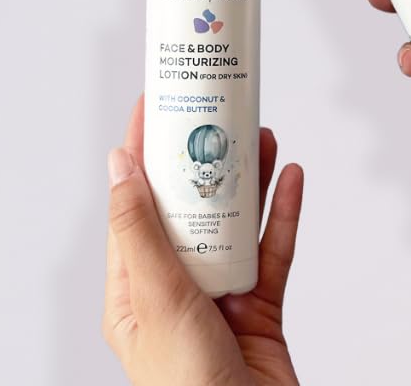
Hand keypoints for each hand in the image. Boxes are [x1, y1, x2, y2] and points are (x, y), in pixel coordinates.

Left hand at [103, 96, 303, 384]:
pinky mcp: (261, 305)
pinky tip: (291, 180)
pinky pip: (274, 248)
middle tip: (221, 111)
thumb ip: (139, 229)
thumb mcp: (154, 298)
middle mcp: (177, 283)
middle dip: (207, 155)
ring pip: (236, 220)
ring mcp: (221, 293)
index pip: (134, 201)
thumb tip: (118, 165)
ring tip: (262, 134)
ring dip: (250, 176)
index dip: (143, 150)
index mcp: (135, 285)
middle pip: (192, 203)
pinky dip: (284, 213)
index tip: (154, 105)